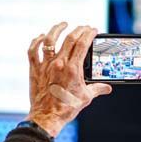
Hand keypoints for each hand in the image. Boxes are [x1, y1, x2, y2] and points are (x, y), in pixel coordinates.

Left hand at [26, 22, 111, 136]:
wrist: (47, 117)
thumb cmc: (66, 109)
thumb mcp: (85, 98)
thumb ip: (97, 89)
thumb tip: (107, 88)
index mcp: (73, 69)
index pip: (83, 44)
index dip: (89, 34)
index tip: (93, 30)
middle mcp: (59, 64)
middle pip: (69, 39)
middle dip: (79, 30)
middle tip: (84, 27)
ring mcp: (46, 65)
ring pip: (49, 40)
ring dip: (57, 29)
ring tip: (63, 24)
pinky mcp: (35, 69)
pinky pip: (33, 51)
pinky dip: (36, 41)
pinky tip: (41, 37)